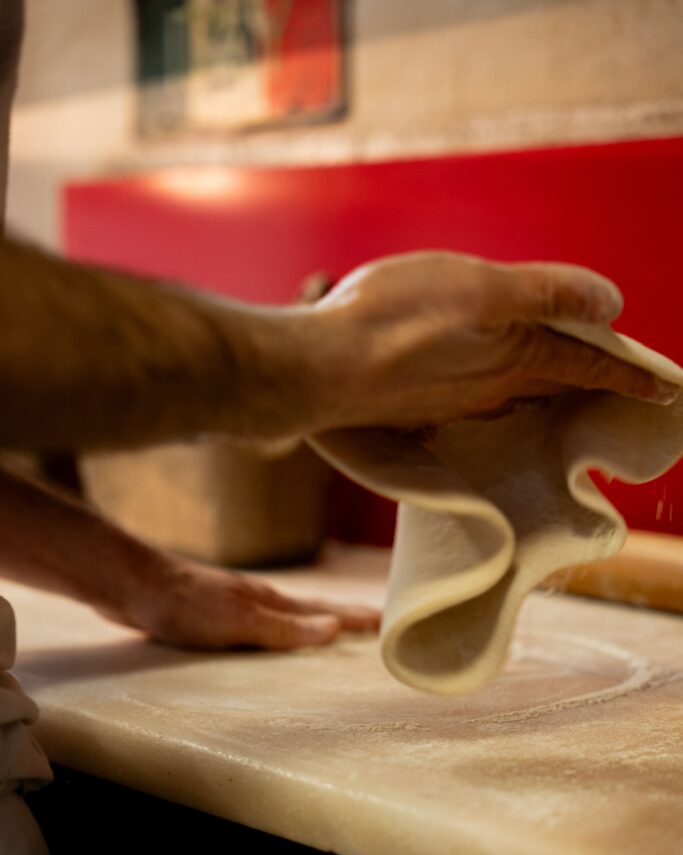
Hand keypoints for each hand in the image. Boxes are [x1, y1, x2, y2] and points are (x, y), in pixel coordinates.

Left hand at [116, 555, 379, 650]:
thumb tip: (336, 628)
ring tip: (329, 633)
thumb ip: (286, 628)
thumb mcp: (241, 622)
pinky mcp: (213, 614)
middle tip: (371, 624)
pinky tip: (269, 640)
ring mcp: (236, 604)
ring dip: (311, 623)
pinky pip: (260, 625)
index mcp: (270, 601)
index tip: (389, 618)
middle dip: (342, 617)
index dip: (357, 617)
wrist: (132, 586)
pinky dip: (279, 631)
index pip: (326, 609)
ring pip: (285, 616)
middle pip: (310, 609)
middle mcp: (258, 599)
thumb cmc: (185, 605)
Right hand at [290, 252, 676, 433]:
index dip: (629, 372)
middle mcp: (491, 387)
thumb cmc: (394, 319)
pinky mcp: (419, 405)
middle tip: (617, 381)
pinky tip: (482, 386)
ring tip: (560, 382)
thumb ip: (546, 294)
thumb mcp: (479, 287)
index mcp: (515, 356)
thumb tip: (611, 304)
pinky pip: (475, 400)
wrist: (319, 369)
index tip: (664, 387)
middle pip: (556, 385)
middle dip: (590, 383)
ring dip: (545, 388)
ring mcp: (453, 401)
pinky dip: (496, 391)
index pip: (589, 366)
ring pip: (515, 394)